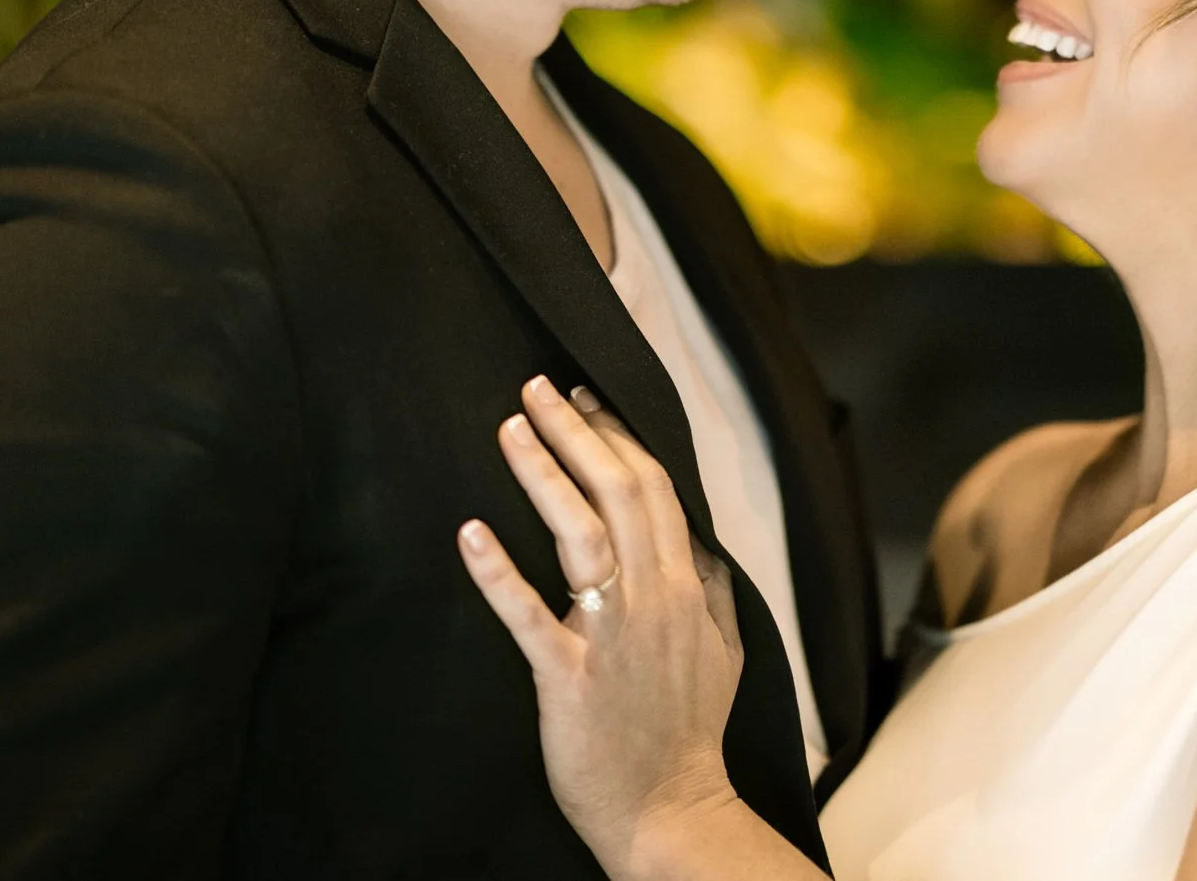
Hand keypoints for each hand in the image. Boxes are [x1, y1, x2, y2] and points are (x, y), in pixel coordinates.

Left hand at [458, 377, 747, 869]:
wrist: (670, 811)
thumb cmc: (688, 732)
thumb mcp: (727, 650)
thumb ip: (715, 589)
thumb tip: (704, 543)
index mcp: (687, 587)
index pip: (655, 488)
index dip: (619, 435)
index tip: (587, 398)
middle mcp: (654, 599)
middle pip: (619, 492)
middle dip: (578, 431)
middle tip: (538, 386)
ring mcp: (611, 636)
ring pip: (579, 534)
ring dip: (543, 474)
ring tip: (509, 428)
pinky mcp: (568, 676)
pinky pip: (529, 615)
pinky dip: (499, 572)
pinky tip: (470, 533)